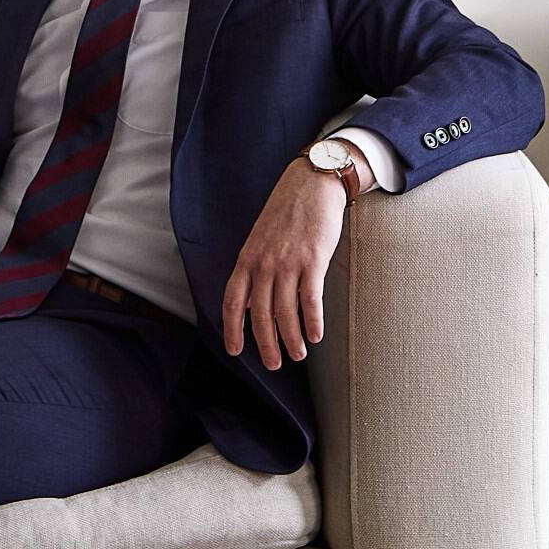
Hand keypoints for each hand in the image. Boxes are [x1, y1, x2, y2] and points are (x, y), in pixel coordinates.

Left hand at [222, 159, 348, 370]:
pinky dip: (312, 321)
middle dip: (266, 344)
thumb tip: (250, 304)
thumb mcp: (260, 241)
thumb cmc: (286, 214)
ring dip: (291, 339)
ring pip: (285, 312)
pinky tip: (316, 336)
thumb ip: (254, 271)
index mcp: (246, 260)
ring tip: (298, 354)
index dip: (232, 329)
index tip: (236, 351)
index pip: (232, 302)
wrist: (311, 184)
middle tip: (274, 364)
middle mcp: (263, 264)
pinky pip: (310, 299)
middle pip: (260, 315)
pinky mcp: (312, 260)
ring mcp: (287, 263)